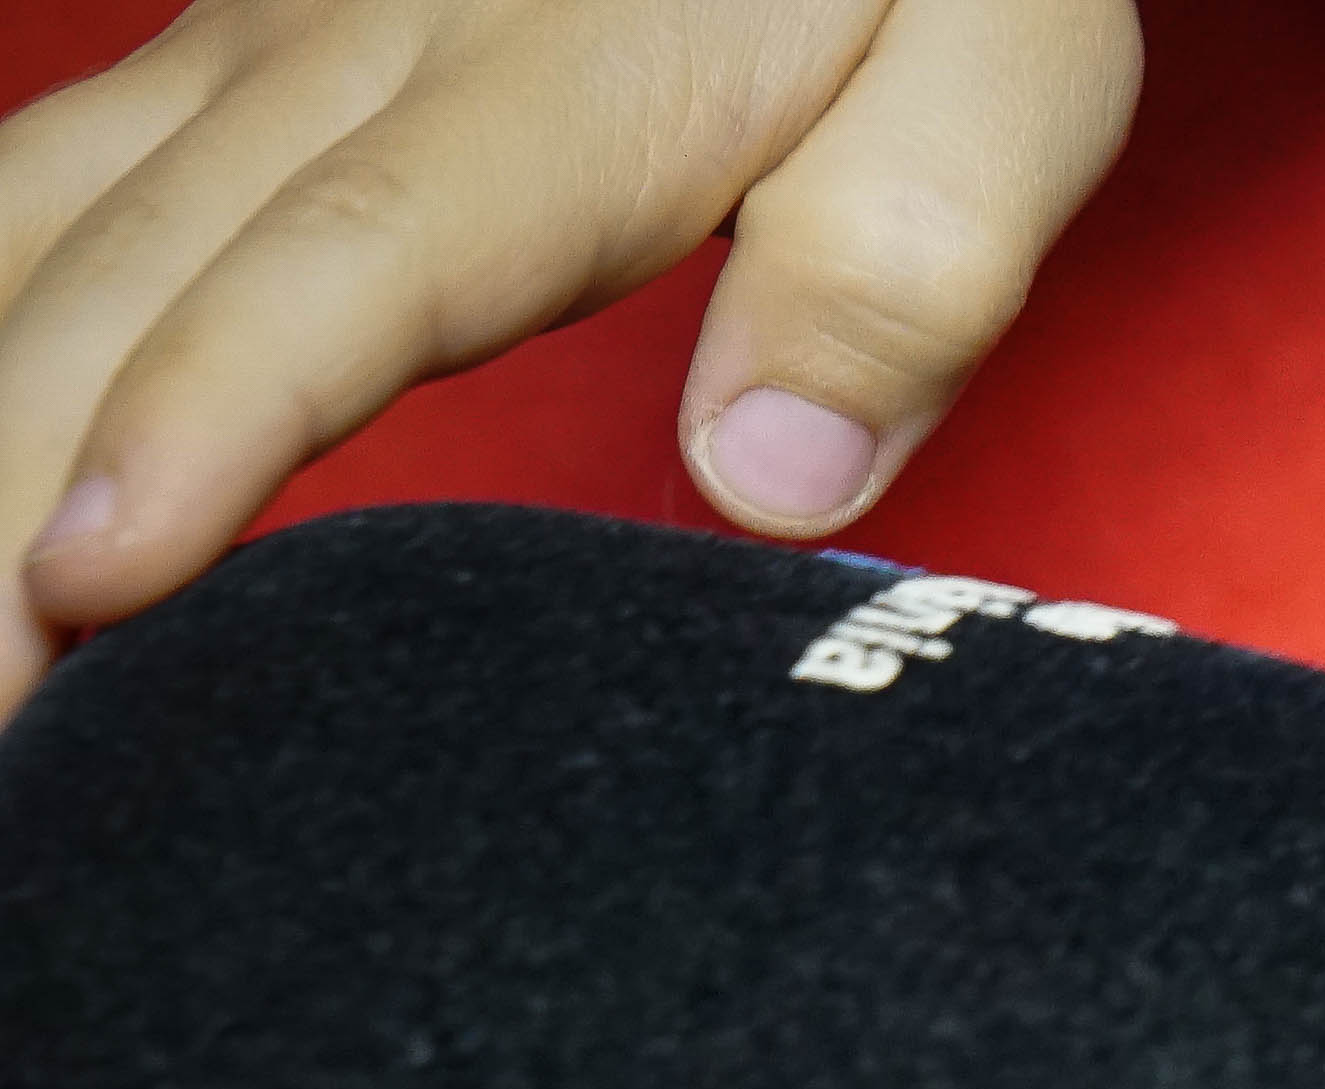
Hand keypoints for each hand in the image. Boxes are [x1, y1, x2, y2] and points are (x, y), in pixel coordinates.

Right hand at [0, 0, 1141, 709]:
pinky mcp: (242, 51)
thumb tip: (772, 476)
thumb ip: (907, 261)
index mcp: (567, 81)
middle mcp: (363, 46)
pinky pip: (51, 187)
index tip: (95, 580)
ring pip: (42, 238)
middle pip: (133, 284)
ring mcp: (273, 40)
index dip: (203, 422)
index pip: (351, 268)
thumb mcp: (1007, 69)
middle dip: (5, 507)